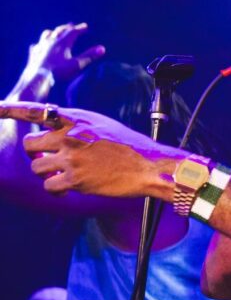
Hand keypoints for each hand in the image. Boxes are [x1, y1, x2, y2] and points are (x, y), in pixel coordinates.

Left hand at [0, 101, 184, 199]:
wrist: (148, 165)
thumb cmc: (130, 147)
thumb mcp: (102, 125)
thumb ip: (77, 126)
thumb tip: (56, 134)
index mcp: (76, 119)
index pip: (35, 111)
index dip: (9, 110)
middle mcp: (69, 136)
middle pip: (30, 145)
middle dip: (36, 155)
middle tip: (49, 160)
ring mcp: (71, 158)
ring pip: (37, 167)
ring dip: (47, 174)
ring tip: (64, 177)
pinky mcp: (75, 179)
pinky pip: (49, 186)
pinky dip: (56, 190)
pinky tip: (67, 190)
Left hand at [25, 23, 105, 81]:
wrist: (39, 77)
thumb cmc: (59, 72)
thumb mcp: (77, 65)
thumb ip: (90, 56)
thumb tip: (103, 48)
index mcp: (62, 43)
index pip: (72, 32)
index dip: (80, 28)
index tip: (85, 26)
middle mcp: (51, 41)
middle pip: (59, 31)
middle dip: (66, 27)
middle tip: (71, 26)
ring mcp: (41, 46)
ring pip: (46, 35)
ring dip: (52, 32)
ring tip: (54, 32)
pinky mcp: (34, 53)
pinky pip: (36, 45)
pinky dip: (40, 44)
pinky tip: (39, 46)